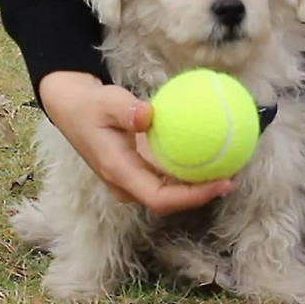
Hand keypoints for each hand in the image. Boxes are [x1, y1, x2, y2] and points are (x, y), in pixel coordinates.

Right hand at [39, 71, 234, 213]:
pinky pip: (168, 176)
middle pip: (171, 201)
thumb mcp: (104, 102)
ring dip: (198, 184)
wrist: (71, 108)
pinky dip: (189, 169)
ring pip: (170, 192)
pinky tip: (210, 153)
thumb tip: (149, 114)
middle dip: (203, 194)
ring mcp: (133, 178)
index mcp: (119, 172)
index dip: (193, 197)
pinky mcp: (138, 169)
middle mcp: (128, 183)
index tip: (221, 183)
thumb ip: (125, 109)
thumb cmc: (89, 106)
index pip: (161, 198)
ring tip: (229, 166)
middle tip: (234, 175)